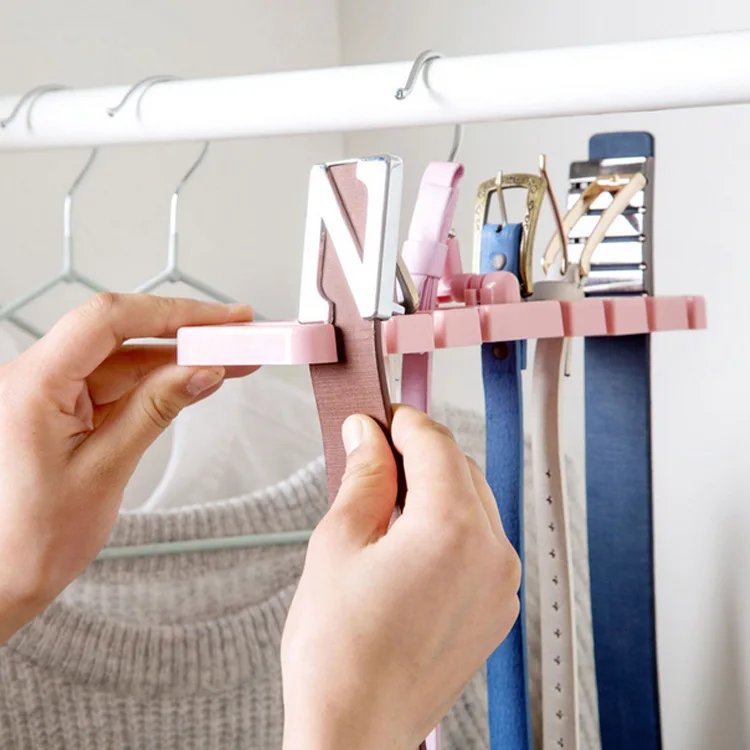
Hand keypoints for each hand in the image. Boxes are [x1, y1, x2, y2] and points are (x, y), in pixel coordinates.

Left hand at [0, 293, 254, 642]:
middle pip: (120, 333)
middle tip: (239, 335)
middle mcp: (35, 378)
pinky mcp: (64, 407)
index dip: (172, 313)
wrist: (2, 580)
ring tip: (231, 359)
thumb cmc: (29, 541)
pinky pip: (117, 381)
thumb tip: (202, 370)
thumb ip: (155, 410)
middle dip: (184, 332)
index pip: (107, 321)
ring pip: (124, 356)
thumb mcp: (105, 471)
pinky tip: (195, 379)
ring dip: (178, 358)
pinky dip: (158, 381)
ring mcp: (50, 391)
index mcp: (31, 386)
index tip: (223, 321)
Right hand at [281, 406, 520, 749]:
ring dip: (434, 489)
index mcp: (453, 530)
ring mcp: (500, 586)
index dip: (401, 422)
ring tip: (384, 502)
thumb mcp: (337, 544)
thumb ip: (362, 477)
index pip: (435, 444)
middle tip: (371, 456)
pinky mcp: (496, 611)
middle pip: (460, 470)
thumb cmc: (338, 655)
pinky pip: (480, 545)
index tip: (376, 419)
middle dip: (417, 455)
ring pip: (474, 505)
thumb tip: (366, 437)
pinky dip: (449, 527)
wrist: (353, 735)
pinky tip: (407, 541)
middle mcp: (492, 554)